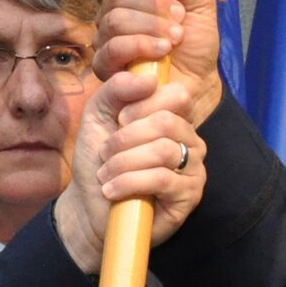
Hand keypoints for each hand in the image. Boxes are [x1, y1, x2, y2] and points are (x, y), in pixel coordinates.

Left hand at [52, 71, 205, 272]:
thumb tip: (148, 79)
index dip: (142, 105)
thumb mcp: (98, 116)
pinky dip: (130, 182)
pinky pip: (162, 179)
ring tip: (105, 174)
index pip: (176, 95)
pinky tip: (112, 190)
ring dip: (124, 162)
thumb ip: (116, 88)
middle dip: (127, 137)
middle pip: (167, 122)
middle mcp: (190, 139)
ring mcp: (193, 168)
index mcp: (174, 117)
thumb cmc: (99, 162)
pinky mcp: (189, 195)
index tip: (118, 120)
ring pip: (163, 150)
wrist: (92, 208)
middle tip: (104, 153)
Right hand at [95, 0, 224, 127]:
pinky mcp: (104, 66)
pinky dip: (141, 46)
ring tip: (174, 39)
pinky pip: (112, 48)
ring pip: (115, 19)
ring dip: (150, 27)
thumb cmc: (195, 43)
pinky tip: (162, 52)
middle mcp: (113, 11)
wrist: (198, 83)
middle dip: (154, 6)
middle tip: (179, 21)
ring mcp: (106, 39)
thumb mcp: (202, 4)